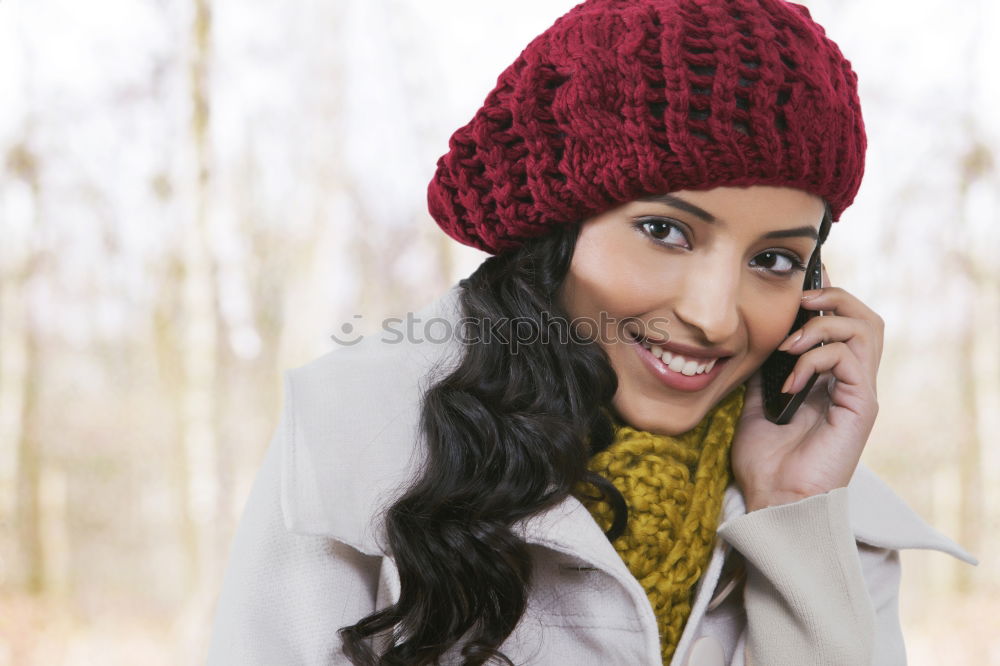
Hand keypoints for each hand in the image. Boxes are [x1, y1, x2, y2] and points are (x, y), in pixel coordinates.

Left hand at [730, 265, 883, 511]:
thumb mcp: (755, 403)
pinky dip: (815, 359)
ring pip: (866, 328)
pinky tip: (789, 382)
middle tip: (799, 302)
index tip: (796, 281)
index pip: (842, 322)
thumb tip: (752, 338)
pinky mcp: (859, 407)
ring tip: (790, 343)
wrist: (773, 501)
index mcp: (828, 378)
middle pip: (865, 316)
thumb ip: (763, 371)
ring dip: (823, 324)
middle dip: (833, 297)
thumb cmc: (765, 462)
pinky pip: (848, 359)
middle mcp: (849, 382)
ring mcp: (857, 393)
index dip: (825, 296)